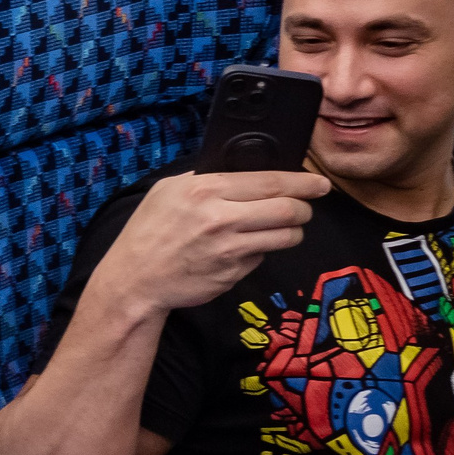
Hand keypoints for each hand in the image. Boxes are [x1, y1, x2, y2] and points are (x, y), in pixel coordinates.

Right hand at [97, 169, 326, 320]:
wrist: (133, 281)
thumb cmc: (147, 232)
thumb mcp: (167, 192)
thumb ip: (205, 180)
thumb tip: (244, 174)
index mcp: (205, 191)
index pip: (271, 182)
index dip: (303, 182)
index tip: (319, 183)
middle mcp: (221, 219)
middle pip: (289, 210)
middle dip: (304, 208)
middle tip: (303, 208)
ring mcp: (230, 250)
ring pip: (286, 236)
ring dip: (291, 232)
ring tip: (278, 229)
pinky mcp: (233, 274)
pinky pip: (263, 257)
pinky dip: (260, 251)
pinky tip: (241, 249)